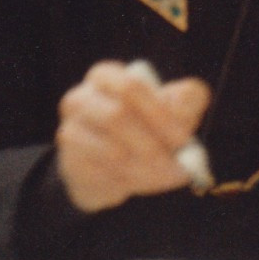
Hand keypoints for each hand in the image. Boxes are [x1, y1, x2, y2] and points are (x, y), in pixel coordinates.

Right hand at [55, 61, 209, 211]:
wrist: (115, 166)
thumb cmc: (150, 126)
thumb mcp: (175, 107)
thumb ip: (187, 98)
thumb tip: (182, 103)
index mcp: (106, 77)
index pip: (130, 86)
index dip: (160, 113)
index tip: (184, 139)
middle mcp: (80, 99)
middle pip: (117, 117)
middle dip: (154, 145)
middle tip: (180, 167)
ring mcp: (71, 132)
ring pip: (112, 151)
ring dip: (147, 168)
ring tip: (166, 176)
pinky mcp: (71, 163)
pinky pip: (104, 175)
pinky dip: (130, 182)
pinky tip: (143, 181)